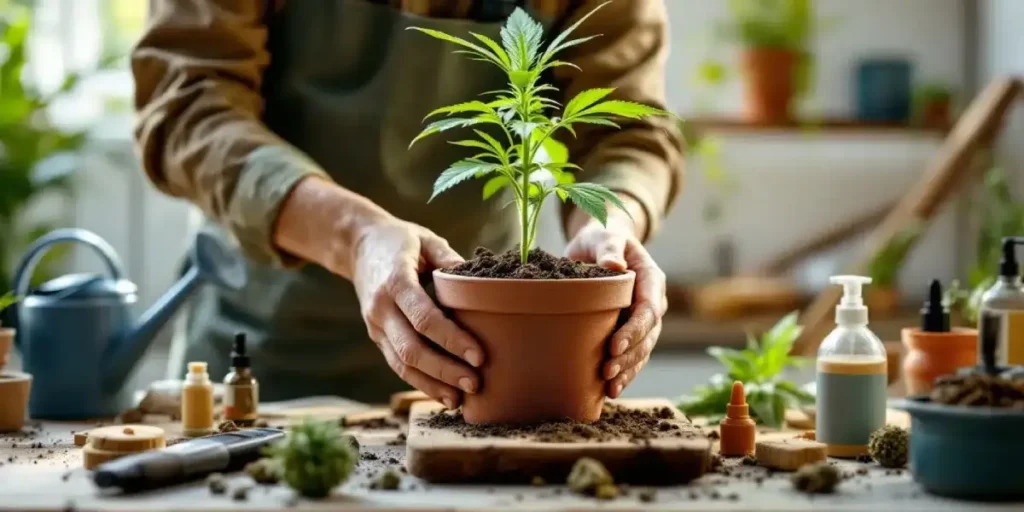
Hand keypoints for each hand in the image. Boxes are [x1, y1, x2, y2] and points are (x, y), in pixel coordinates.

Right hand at [351, 217, 483, 409]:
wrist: (357, 245)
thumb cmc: (401, 241)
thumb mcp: (426, 239)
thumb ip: (451, 260)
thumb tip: (482, 284)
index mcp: (395, 281)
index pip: (424, 318)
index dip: (452, 340)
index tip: (478, 356)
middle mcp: (380, 308)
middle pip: (412, 349)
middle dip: (445, 370)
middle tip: (475, 384)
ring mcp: (375, 326)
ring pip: (401, 364)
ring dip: (431, 385)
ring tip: (460, 400)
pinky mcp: (376, 337)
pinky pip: (397, 365)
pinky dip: (419, 383)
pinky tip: (442, 394)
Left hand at [565, 205, 666, 398]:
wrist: (600, 247)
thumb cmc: (602, 238)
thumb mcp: (604, 236)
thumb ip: (609, 248)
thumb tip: (614, 265)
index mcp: (651, 279)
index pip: (648, 309)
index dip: (634, 330)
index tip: (613, 346)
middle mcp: (653, 302)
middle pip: (648, 335)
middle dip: (629, 356)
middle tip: (606, 371)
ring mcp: (644, 320)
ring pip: (643, 350)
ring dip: (628, 369)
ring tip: (609, 386)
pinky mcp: (631, 331)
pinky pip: (633, 356)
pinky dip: (625, 373)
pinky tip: (611, 390)